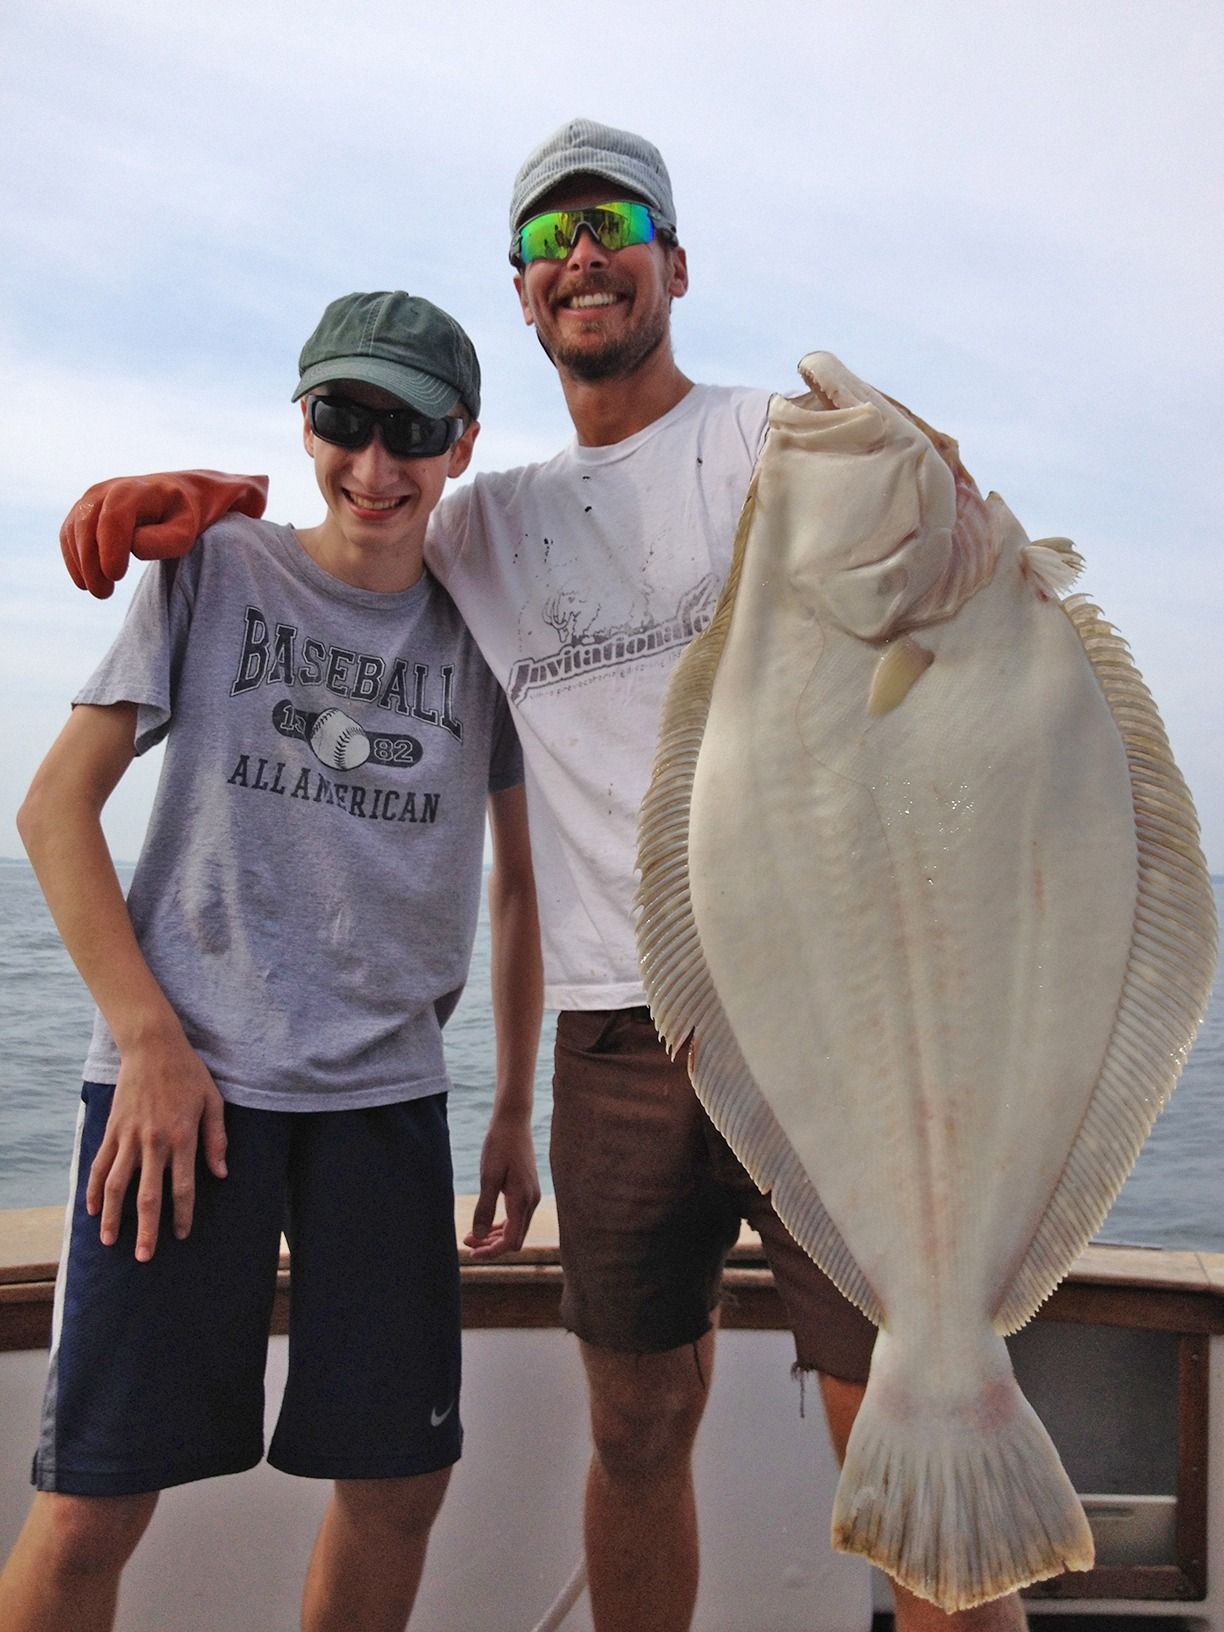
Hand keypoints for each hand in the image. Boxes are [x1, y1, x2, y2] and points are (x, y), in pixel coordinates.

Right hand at [60, 470, 268, 597]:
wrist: (187, 494)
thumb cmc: (194, 516)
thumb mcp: (193, 529)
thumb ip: (170, 539)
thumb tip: (134, 546)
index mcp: (143, 490)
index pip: (116, 515)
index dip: (110, 547)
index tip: (117, 577)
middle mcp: (114, 487)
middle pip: (88, 523)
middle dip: (91, 562)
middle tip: (104, 593)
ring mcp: (97, 496)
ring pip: (75, 528)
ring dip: (81, 563)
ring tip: (100, 591)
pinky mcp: (87, 509)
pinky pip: (70, 532)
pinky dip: (73, 558)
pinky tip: (86, 581)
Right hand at [86, 1034, 227, 1261]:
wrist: (153, 1047)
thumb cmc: (189, 1074)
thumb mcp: (213, 1101)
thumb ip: (217, 1139)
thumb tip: (221, 1173)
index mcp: (183, 1137)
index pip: (182, 1187)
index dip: (182, 1214)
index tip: (181, 1235)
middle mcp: (154, 1142)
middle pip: (148, 1195)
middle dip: (147, 1229)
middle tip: (145, 1257)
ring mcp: (129, 1137)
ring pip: (116, 1185)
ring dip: (113, 1216)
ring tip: (111, 1242)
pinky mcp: (112, 1130)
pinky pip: (99, 1164)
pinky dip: (93, 1189)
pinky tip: (91, 1210)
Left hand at [463, 1115, 540, 1259]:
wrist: (513, 1122)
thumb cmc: (499, 1146)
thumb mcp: (488, 1176)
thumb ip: (484, 1208)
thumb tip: (478, 1236)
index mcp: (522, 1200)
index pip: (510, 1240)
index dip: (491, 1251)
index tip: (471, 1253)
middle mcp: (531, 1201)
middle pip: (514, 1238)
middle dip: (491, 1245)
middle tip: (466, 1243)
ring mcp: (531, 1196)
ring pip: (515, 1229)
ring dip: (494, 1236)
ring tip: (470, 1236)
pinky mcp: (527, 1190)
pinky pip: (515, 1217)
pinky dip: (500, 1224)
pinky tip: (484, 1224)